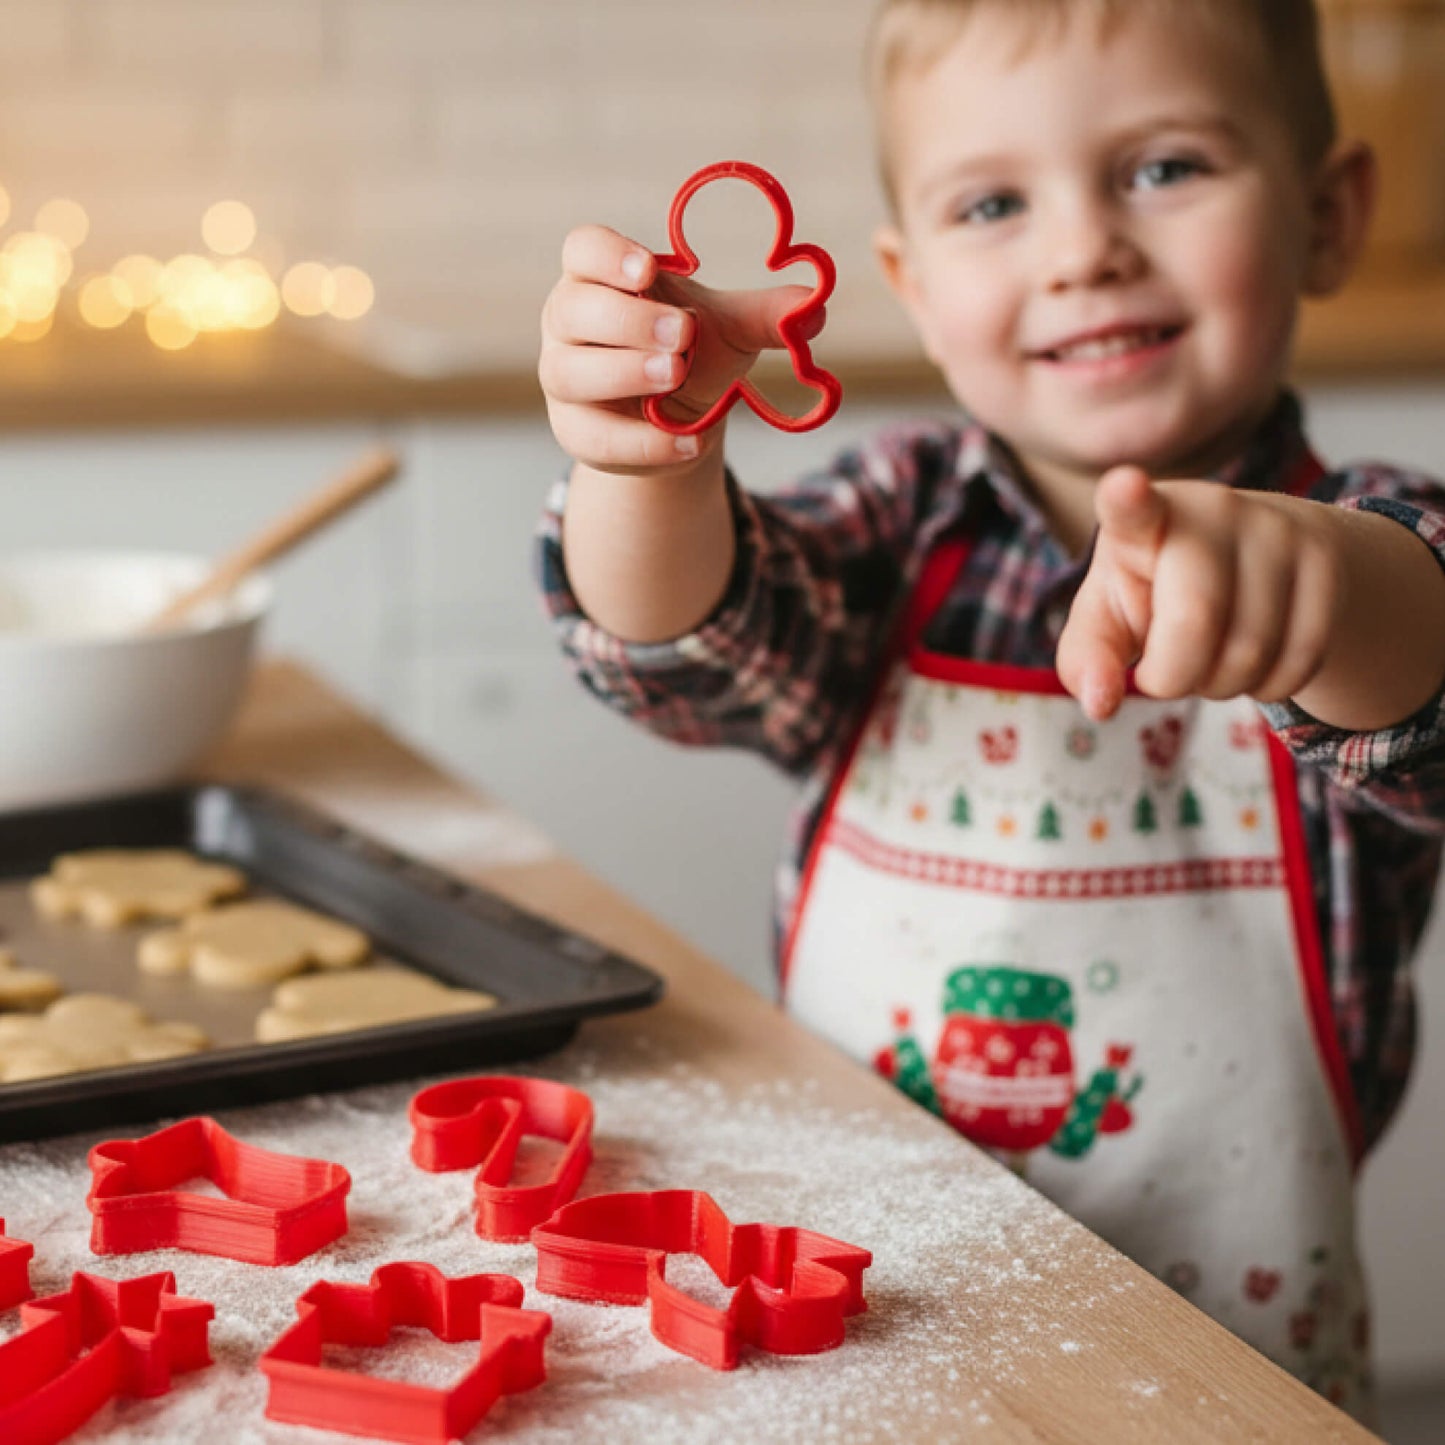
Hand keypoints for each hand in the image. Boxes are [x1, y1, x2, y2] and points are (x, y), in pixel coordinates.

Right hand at [539, 224, 821, 474]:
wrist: (676, 421)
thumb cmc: (691, 353)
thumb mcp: (729, 330)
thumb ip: (766, 318)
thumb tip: (813, 309)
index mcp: (601, 277)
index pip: (583, 250)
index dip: (609, 255)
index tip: (650, 268)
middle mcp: (569, 322)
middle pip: (573, 309)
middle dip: (629, 321)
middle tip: (683, 335)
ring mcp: (563, 377)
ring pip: (568, 372)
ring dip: (624, 373)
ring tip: (675, 375)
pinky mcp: (575, 431)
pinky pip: (596, 438)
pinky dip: (643, 443)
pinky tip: (687, 443)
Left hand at [1056, 465, 1340, 720]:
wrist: (1251, 559)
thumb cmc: (1157, 592)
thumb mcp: (1108, 617)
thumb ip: (1088, 658)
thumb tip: (1099, 703)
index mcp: (1142, 522)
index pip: (1131, 510)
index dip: (1126, 500)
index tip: (1124, 486)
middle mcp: (1212, 511)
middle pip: (1195, 624)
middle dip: (1174, 677)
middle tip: (1164, 670)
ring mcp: (1277, 530)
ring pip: (1252, 653)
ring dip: (1222, 686)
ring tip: (1209, 658)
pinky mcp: (1325, 561)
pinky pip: (1302, 659)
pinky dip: (1270, 686)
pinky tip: (1253, 664)